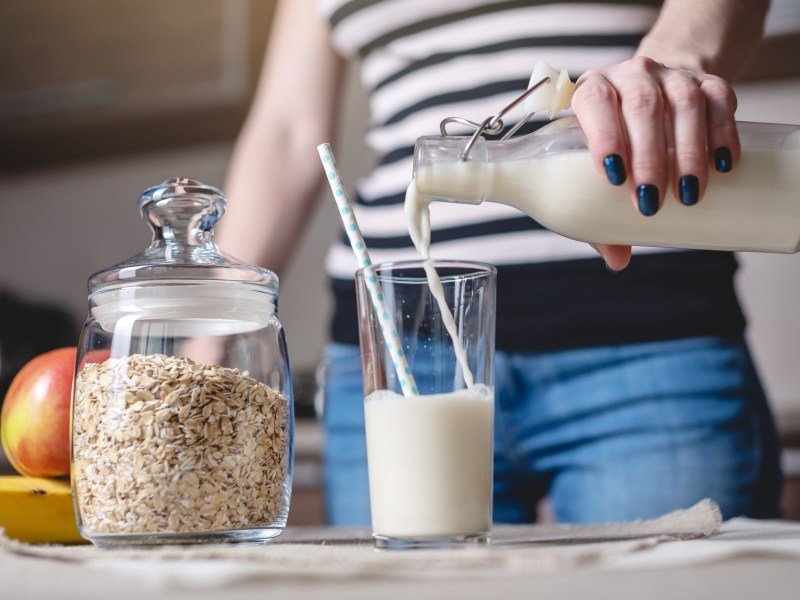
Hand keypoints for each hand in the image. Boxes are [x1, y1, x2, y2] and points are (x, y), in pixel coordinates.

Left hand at [571, 56, 738, 270]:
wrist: (658, 97)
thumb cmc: (618, 143)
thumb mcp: (601, 169)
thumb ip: (601, 212)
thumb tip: (617, 260)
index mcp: (593, 91)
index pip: (594, 103)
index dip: (604, 137)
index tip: (613, 178)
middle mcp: (631, 76)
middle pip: (641, 106)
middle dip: (649, 157)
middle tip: (652, 201)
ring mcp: (671, 75)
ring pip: (683, 103)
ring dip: (687, 151)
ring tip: (688, 193)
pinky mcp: (707, 81)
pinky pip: (720, 100)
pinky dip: (723, 133)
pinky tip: (724, 165)